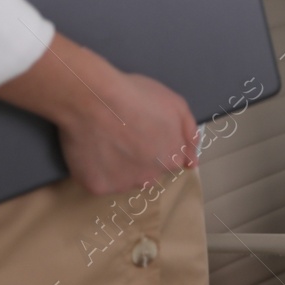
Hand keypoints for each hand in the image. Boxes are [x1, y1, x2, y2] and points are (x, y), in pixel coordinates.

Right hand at [54, 66, 200, 195]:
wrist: (94, 100)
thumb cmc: (137, 96)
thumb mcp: (176, 104)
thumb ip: (189, 135)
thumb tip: (191, 163)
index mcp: (171, 159)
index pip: (170, 161)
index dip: (157, 144)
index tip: (144, 131)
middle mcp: (150, 178)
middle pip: (148, 173)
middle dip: (140, 158)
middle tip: (125, 134)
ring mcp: (123, 185)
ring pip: (125, 180)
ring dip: (120, 167)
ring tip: (107, 140)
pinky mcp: (98, 187)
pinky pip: (100, 182)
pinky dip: (97, 170)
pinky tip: (93, 150)